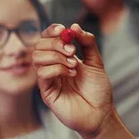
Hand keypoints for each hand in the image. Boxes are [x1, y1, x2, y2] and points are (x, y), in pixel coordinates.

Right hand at [32, 23, 113, 137]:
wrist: (101, 113)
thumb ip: (87, 43)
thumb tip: (74, 26)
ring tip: (74, 65)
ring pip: (37, 57)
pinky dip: (57, 68)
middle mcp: (52, 66)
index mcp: (61, 57)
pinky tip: (72, 74)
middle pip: (39, 45)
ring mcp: (48, 79)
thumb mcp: (96, 61)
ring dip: (57, 56)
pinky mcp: (47, 92)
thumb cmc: (98, 89)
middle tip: (72, 51)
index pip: (48, 38)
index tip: (63, 30)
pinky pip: (43, 73)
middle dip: (56, 43)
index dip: (52, 31)